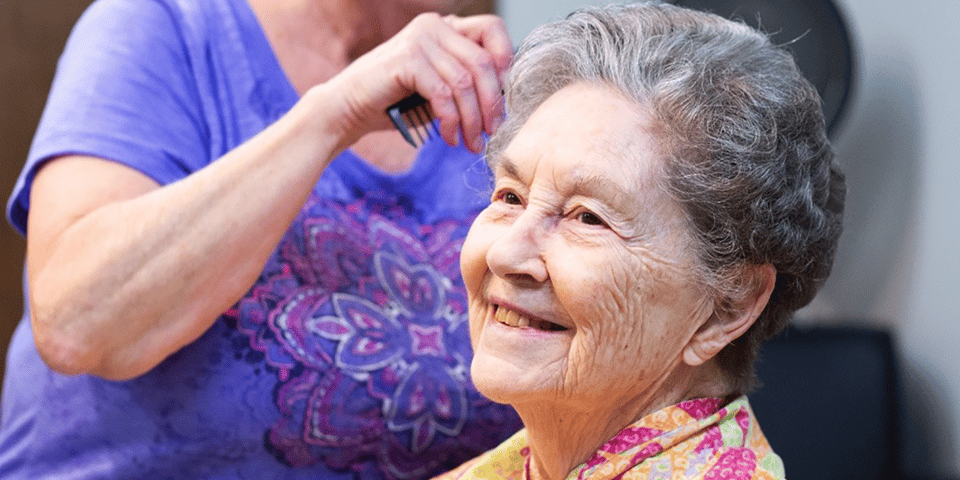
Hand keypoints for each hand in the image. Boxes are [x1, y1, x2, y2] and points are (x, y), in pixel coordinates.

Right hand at [322, 13, 512, 151]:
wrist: (349, 110)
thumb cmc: (396, 102)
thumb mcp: (440, 87)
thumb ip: (468, 82)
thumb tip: (505, 99)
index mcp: (445, 27)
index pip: (492, 30)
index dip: (506, 63)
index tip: (503, 100)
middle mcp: (434, 26)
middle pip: (483, 62)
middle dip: (491, 103)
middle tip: (491, 132)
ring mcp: (419, 39)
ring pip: (465, 82)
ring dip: (472, 119)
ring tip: (470, 143)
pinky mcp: (407, 60)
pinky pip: (443, 93)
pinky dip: (451, 120)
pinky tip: (450, 137)